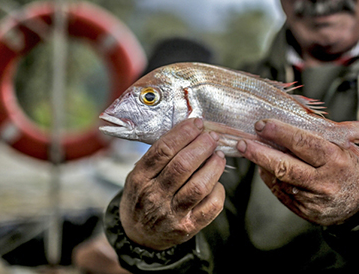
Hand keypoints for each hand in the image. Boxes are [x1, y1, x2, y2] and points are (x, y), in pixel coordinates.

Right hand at [119, 118, 225, 250]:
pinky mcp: (188, 227)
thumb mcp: (140, 174)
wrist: (139, 235)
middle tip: (212, 137)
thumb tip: (189, 130)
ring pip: (199, 186)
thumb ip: (159, 155)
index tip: (197, 123)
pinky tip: (217, 182)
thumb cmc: (143, 196)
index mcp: (140, 178)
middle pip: (182, 166)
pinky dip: (218, 190)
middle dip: (202, 146)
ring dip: (214, 166)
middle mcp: (155, 196)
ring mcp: (172, 213)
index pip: (162, 150)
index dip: (183, 134)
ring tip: (219, 155)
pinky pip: (210, 207)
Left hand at [236, 119, 358, 225]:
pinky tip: (264, 168)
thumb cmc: (347, 164)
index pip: (303, 143)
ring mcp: (314, 200)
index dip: (280, 133)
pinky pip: (281, 193)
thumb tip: (280, 121)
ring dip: (262, 165)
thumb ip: (314, 135)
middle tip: (243, 142)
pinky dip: (270, 179)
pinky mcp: (306, 213)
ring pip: (280, 181)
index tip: (262, 124)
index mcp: (336, 159)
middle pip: (285, 167)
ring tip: (250, 151)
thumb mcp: (340, 146)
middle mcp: (325, 182)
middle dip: (260, 153)